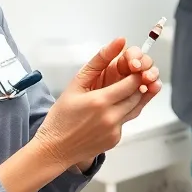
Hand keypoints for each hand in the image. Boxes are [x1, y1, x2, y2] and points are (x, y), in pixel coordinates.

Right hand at [33, 38, 162, 168]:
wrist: (54, 148)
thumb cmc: (61, 117)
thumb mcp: (75, 84)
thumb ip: (99, 61)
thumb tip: (119, 42)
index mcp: (100, 101)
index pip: (132, 82)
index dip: (135, 73)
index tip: (132, 68)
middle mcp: (111, 117)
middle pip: (137, 95)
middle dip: (137, 84)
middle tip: (128, 77)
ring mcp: (115, 131)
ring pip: (136, 108)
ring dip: (134, 97)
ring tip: (121, 91)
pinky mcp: (115, 139)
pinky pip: (126, 121)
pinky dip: (123, 112)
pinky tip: (110, 109)